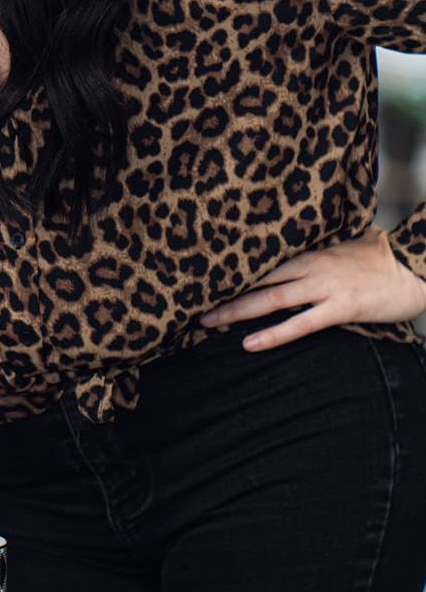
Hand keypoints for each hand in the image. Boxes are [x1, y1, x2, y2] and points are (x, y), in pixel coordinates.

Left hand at [201, 226, 425, 351]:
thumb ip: (312, 254)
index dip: (230, 269)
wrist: (419, 267)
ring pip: (270, 298)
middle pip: (256, 277)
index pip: (260, 259)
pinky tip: (249, 343)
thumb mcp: (340, 248)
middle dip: (222, 288)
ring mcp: (325, 286)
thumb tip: (285, 258)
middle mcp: (310, 265)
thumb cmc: (380, 260)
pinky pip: (301, 323)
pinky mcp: (341, 308)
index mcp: (308, 250)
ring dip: (236, 310)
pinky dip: (273, 333)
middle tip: (189, 299)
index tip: (200, 276)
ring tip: (206, 321)